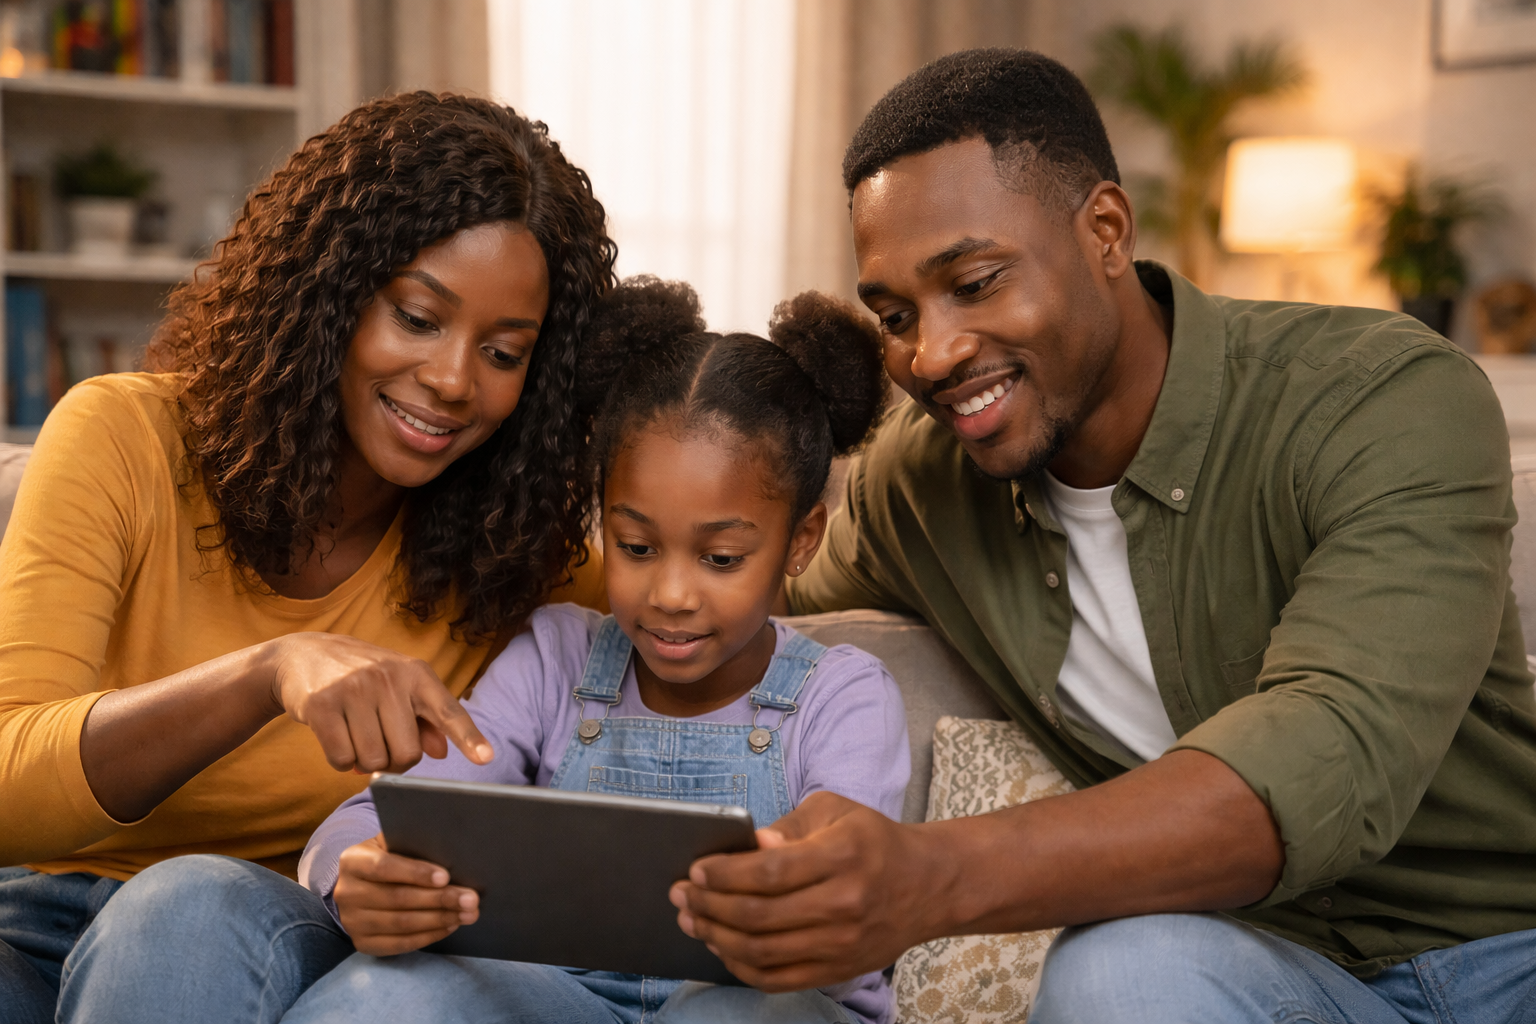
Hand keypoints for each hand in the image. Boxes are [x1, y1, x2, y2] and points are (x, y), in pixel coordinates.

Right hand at [270, 633, 493, 773]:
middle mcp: (388, 678)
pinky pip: (341, 760)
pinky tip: (336, 738)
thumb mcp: (399, 687)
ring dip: (363, 762)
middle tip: (379, 744)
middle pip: (407, 754)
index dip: (469, 738)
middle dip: (393, 762)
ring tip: (356, 736)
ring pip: (373, 761)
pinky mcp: (321, 705)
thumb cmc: (362, 678)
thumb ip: (425, 720)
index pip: (448, 711)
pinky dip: (340, 761)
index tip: (487, 758)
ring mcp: (353, 689)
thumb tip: (441, 752)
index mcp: (416, 673)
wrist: (303, 655)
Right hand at [334, 834, 479, 955]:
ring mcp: (352, 921)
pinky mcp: (362, 943)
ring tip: (468, 914)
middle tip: (471, 899)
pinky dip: (429, 935)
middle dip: (439, 899)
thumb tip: (451, 851)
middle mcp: (347, 892)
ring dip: (440, 919)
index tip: (446, 877)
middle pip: (398, 898)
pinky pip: (400, 943)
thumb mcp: (390, 844)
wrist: (358, 886)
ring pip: (402, 923)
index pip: (384, 867)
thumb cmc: (385, 858)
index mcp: (353, 861)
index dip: (416, 872)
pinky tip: (450, 926)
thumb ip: (411, 844)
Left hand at [668, 791, 944, 990]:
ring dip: (716, 938)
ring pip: (763, 952)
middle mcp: (844, 904)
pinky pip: (778, 979)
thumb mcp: (835, 811)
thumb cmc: (873, 839)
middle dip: (708, 906)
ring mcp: (842, 943)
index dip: (725, 874)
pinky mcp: (839, 969)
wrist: (928, 885)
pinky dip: (742, 967)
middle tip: (680, 895)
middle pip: (759, 915)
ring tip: (692, 921)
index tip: (695, 870)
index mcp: (843, 855)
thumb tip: (749, 845)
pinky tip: (722, 947)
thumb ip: (789, 826)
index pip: (770, 871)